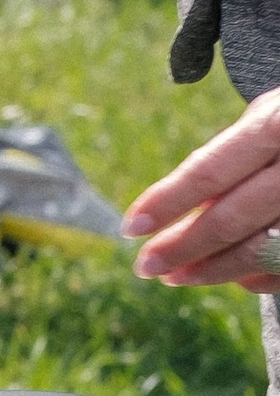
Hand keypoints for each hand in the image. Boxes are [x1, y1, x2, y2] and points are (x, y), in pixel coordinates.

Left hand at [124, 90, 279, 291]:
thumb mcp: (271, 115)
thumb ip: (232, 157)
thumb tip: (186, 211)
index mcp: (276, 125)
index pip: (209, 172)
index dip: (166, 202)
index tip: (130, 227)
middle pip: (230, 218)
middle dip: (182, 247)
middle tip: (145, 267)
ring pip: (261, 249)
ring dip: (215, 270)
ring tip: (176, 277)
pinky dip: (263, 275)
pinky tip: (236, 279)